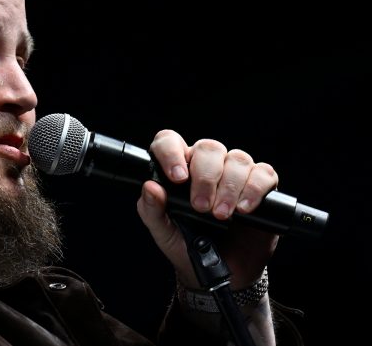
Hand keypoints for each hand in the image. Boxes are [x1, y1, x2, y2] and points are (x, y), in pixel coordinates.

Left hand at [136, 130, 278, 289]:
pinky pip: (264, 173)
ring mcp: (235, 174)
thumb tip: (150, 187)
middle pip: (208, 148)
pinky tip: (244, 209)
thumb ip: (151, 209)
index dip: (172, 152)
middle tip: (201, 207)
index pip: (171, 141)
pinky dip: (254, 189)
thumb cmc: (187, 246)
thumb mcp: (163, 231)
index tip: (177, 178)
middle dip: (205, 177)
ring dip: (230, 187)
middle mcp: (207, 165)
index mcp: (179, 169)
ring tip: (221, 215)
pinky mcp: (261, 186)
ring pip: (237, 159)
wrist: (222, 273)